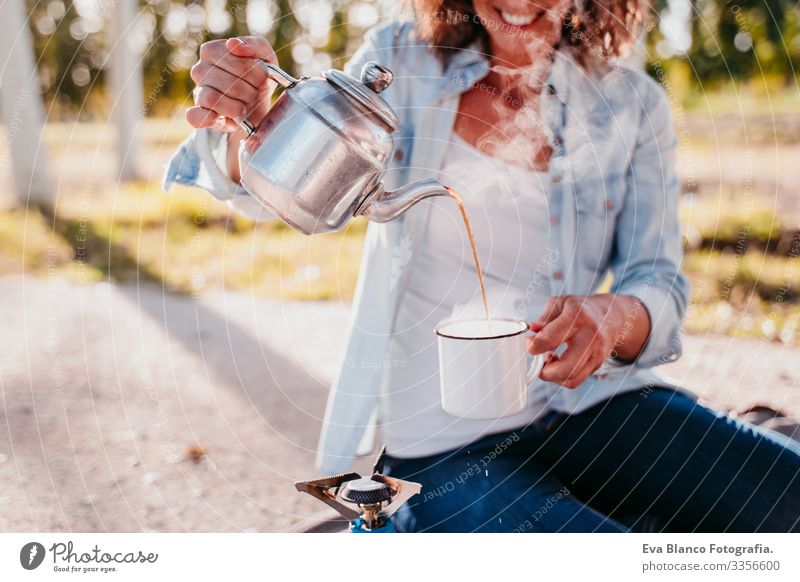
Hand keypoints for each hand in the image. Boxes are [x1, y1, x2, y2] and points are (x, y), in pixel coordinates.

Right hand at [186, 36, 276, 133]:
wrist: (258, 106)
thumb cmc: (258, 77)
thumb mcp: (265, 57)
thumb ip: (254, 45)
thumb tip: (233, 44)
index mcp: (211, 51)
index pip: (233, 59)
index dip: (254, 71)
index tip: (262, 77)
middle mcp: (199, 70)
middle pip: (229, 82)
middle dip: (251, 91)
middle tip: (256, 94)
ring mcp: (197, 92)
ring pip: (212, 98)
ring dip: (238, 107)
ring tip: (245, 106)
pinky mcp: (198, 115)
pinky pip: (195, 117)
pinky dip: (210, 119)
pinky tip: (224, 119)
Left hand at [526, 294, 650, 388]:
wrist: (612, 315)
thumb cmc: (581, 308)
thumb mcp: (560, 304)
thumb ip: (543, 319)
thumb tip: (531, 331)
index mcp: (577, 317)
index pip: (549, 340)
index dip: (532, 345)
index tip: (529, 342)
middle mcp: (591, 336)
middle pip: (565, 368)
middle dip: (544, 371)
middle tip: (537, 360)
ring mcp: (597, 353)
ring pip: (570, 378)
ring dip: (552, 375)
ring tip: (548, 360)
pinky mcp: (598, 364)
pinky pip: (576, 380)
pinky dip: (561, 377)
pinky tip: (558, 363)